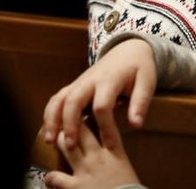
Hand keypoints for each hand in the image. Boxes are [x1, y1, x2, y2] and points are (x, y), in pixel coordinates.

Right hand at [42, 39, 156, 149]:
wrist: (127, 50)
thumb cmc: (138, 67)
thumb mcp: (147, 81)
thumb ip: (141, 102)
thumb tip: (136, 124)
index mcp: (109, 80)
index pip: (102, 106)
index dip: (105, 127)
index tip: (109, 146)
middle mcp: (90, 80)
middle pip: (74, 100)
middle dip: (70, 123)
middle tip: (70, 145)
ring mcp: (79, 82)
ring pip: (60, 98)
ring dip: (52, 118)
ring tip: (49, 140)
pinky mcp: (74, 85)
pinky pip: (57, 97)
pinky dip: (50, 113)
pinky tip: (49, 130)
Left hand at [44, 118, 140, 188]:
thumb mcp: (126, 170)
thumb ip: (118, 159)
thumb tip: (113, 153)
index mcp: (115, 152)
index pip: (107, 125)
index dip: (98, 113)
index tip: (91, 103)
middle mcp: (98, 157)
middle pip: (82, 129)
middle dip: (72, 120)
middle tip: (66, 117)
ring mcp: (84, 170)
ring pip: (67, 144)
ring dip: (59, 140)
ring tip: (53, 138)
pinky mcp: (74, 186)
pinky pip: (55, 176)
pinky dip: (50, 177)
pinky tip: (49, 178)